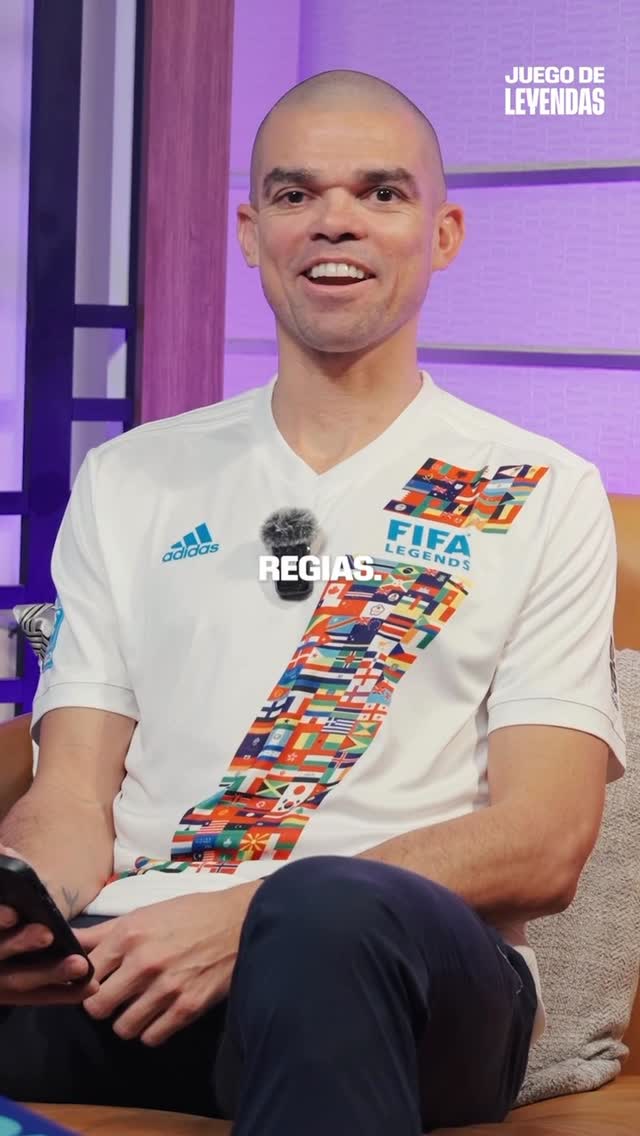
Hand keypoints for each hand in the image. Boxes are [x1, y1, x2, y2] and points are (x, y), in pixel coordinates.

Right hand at [0, 843, 98, 1004]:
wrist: (0, 956)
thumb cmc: (5, 918)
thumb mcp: (0, 893)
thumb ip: (1, 873)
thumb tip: (7, 852)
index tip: (14, 913)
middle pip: (0, 956)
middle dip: (22, 944)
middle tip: (48, 934)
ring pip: (19, 982)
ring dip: (50, 973)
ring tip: (79, 964)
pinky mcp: (15, 998)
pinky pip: (39, 998)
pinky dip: (63, 993)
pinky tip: (89, 987)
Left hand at [76, 881, 261, 1045]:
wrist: (240, 921)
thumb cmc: (190, 914)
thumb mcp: (145, 914)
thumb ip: (104, 933)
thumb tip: (69, 942)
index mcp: (129, 935)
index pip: (85, 975)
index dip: (88, 981)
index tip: (99, 981)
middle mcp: (143, 962)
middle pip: (97, 1007)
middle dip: (104, 1004)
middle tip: (117, 997)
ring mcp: (165, 988)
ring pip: (122, 1028)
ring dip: (128, 1020)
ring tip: (140, 1006)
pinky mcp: (187, 1008)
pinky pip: (151, 1037)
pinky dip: (152, 1030)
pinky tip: (160, 1014)